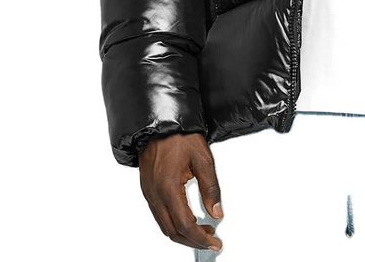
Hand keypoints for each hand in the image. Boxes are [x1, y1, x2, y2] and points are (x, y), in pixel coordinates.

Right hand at [138, 132, 224, 250]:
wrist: (160, 123)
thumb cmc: (179, 136)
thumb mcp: (203, 158)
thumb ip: (211, 188)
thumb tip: (217, 212)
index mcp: (168, 188)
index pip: (185, 225)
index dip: (201, 238)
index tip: (214, 241)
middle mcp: (155, 194)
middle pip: (173, 231)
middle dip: (193, 240)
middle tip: (211, 240)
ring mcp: (149, 193)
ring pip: (164, 226)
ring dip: (183, 233)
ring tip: (202, 231)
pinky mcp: (147, 190)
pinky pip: (159, 215)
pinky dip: (173, 223)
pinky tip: (186, 219)